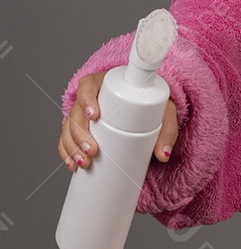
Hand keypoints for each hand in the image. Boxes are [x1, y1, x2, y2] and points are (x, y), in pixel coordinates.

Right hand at [58, 70, 178, 170]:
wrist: (150, 112)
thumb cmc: (153, 106)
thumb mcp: (163, 112)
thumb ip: (167, 130)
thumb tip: (163, 154)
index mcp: (106, 84)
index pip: (89, 86)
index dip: (87, 99)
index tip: (94, 115)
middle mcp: (91, 97)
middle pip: (76, 112)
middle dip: (79, 134)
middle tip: (93, 151)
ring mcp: (83, 114)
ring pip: (69, 127)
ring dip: (72, 146)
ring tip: (84, 163)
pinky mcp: (82, 129)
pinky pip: (67, 139)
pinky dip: (66, 153)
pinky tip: (71, 164)